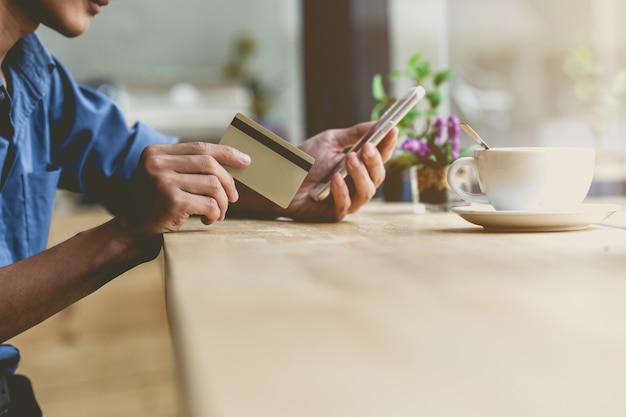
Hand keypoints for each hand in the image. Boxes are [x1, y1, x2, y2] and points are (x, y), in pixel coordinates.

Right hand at [121, 142, 250, 234]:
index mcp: (155, 153)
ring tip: (217, 214)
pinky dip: (215, 214)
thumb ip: (187, 167)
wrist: (132, 233)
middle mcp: (157, 163)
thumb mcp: (165, 178)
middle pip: (210, 164)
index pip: (199, 147)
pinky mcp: (172, 200)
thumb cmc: (154, 206)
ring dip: (222, 203)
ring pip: (214, 185)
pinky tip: (207, 220)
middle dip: (228, 183)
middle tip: (233, 199)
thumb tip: (231, 161)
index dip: (226, 153)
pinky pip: (210, 204)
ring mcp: (163, 181)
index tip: (246, 161)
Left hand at [283, 121, 396, 220]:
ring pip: (367, 192)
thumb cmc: (307, 160)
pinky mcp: (335, 212)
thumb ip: (354, 134)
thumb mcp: (331, 141)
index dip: (388, 144)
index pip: (381, 157)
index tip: (392, 129)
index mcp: (361, 166)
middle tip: (366, 147)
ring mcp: (348, 199)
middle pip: (378, 176)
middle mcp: (358, 184)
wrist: (282, 177)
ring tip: (349, 159)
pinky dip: (342, 191)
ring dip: (360, 175)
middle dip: (374, 161)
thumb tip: (378, 123)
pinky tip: (335, 178)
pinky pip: (345, 205)